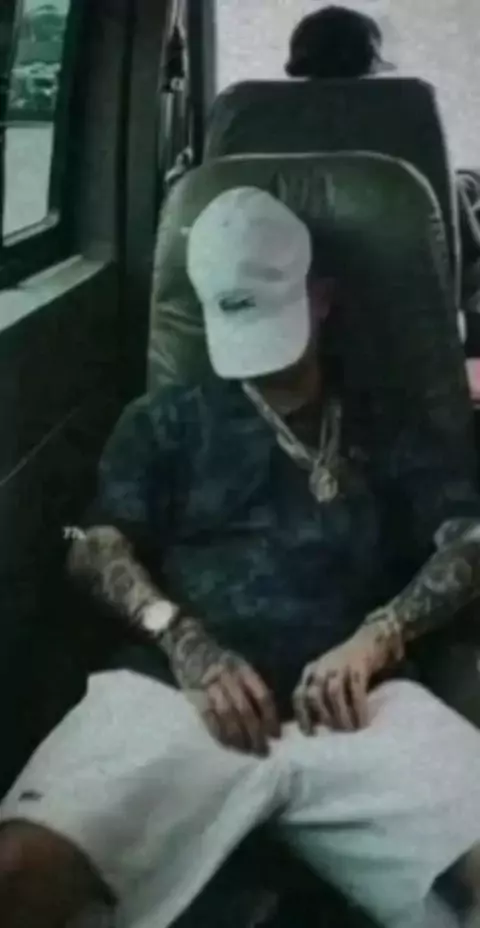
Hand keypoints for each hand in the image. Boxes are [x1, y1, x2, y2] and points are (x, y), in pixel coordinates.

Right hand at [163, 617, 280, 755]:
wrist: (190, 650)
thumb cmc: (222, 662)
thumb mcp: (241, 666)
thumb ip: (253, 688)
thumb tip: (271, 719)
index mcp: (244, 669)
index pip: (262, 696)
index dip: (271, 718)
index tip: (276, 736)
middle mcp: (228, 677)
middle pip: (245, 710)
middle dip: (256, 734)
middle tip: (264, 751)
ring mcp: (211, 688)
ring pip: (228, 718)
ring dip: (240, 739)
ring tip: (249, 751)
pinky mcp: (197, 699)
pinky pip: (211, 721)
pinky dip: (222, 737)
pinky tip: (231, 746)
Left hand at [293, 623, 403, 733]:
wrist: (368, 641)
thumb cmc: (346, 668)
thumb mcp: (327, 678)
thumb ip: (321, 697)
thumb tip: (318, 727)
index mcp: (310, 672)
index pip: (298, 695)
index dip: (302, 716)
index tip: (310, 734)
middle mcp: (321, 667)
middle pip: (314, 695)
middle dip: (323, 717)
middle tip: (335, 734)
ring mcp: (339, 664)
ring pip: (333, 693)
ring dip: (341, 715)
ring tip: (350, 731)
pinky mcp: (357, 665)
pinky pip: (356, 690)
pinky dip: (358, 708)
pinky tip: (363, 722)